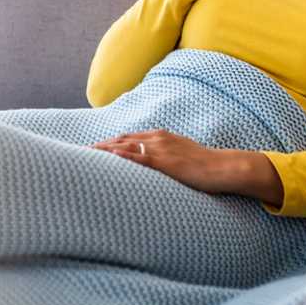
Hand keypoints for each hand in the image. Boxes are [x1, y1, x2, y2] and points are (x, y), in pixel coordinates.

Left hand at [91, 129, 238, 194]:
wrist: (223, 167)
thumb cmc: (206, 166)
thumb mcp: (182, 156)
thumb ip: (167, 158)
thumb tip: (158, 167)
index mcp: (161, 137)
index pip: (129, 138)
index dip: (111, 142)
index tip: (96, 148)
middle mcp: (158, 138)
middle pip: (122, 139)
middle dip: (102, 145)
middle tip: (82, 151)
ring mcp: (160, 149)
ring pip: (125, 146)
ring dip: (105, 150)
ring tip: (86, 155)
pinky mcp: (164, 161)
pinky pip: (139, 158)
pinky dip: (122, 157)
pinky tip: (109, 158)